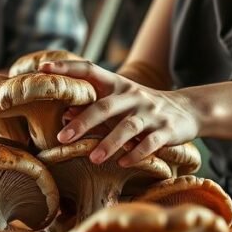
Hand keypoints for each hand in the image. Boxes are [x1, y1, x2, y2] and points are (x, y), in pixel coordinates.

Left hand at [42, 58, 199, 166]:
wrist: (188, 110)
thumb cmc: (142, 108)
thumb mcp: (120, 102)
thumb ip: (94, 107)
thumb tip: (64, 115)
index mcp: (118, 85)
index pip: (90, 70)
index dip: (67, 68)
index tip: (42, 69)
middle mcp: (133, 95)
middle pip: (105, 106)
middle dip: (83, 122)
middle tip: (62, 138)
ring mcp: (151, 113)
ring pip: (127, 127)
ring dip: (109, 143)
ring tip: (93, 159)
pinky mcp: (167, 130)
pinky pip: (150, 143)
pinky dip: (136, 154)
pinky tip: (122, 163)